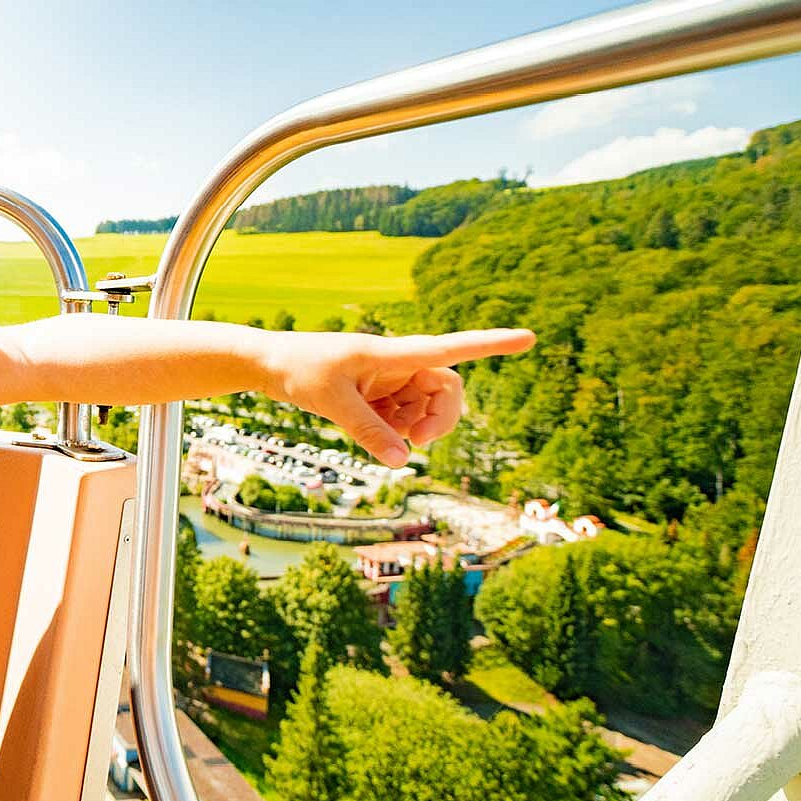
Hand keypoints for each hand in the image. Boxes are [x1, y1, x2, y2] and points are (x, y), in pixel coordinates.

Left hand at [262, 328, 535, 466]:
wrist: (271, 366)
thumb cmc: (300, 370)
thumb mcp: (332, 402)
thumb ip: (368, 431)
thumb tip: (403, 461)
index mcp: (393, 353)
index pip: (451, 349)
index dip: (491, 344)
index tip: (528, 338)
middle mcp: (400, 365)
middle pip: (447, 390)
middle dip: (442, 419)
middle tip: (420, 442)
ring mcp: (392, 381)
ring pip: (428, 409)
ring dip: (417, 429)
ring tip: (387, 437)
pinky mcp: (382, 397)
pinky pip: (405, 419)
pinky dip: (397, 432)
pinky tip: (374, 432)